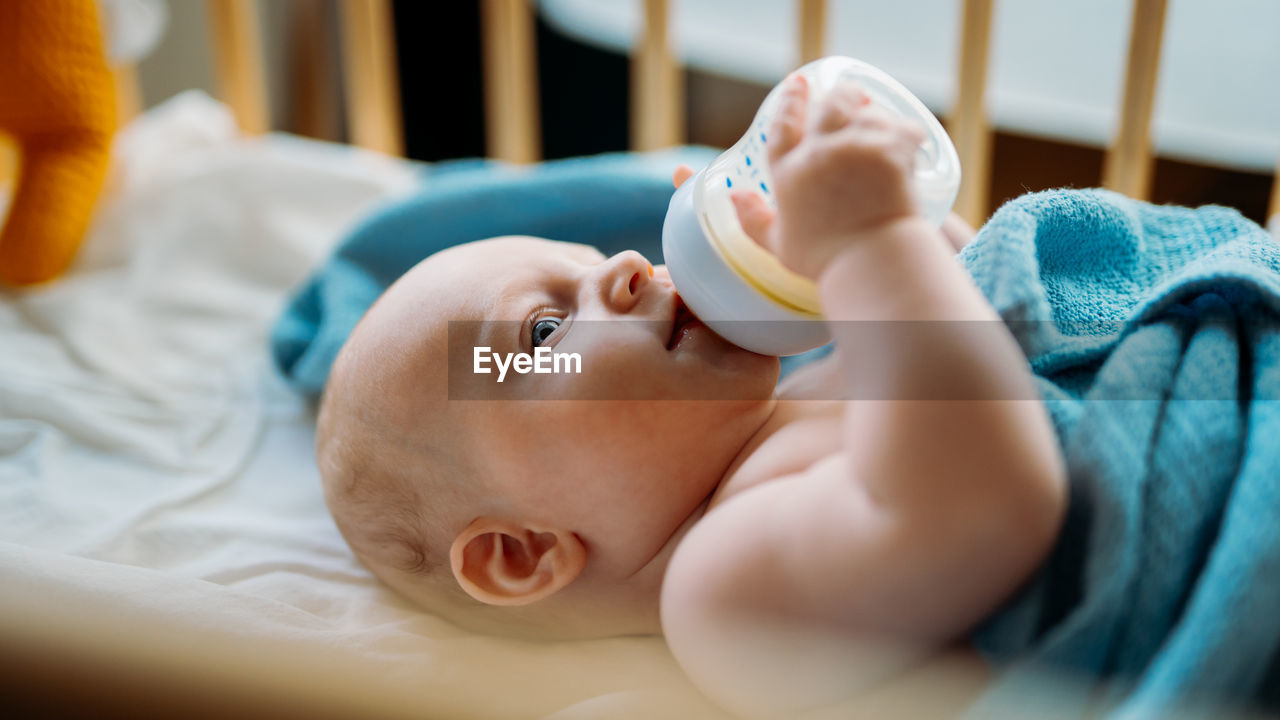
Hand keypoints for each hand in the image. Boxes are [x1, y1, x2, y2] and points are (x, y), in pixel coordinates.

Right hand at [729, 74, 925, 279]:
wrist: (872, 264)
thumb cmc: (825, 261)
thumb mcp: (778, 246)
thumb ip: (753, 220)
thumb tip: (735, 195)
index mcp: (788, 172)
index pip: (783, 124)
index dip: (790, 99)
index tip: (798, 82)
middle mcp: (818, 152)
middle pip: (831, 104)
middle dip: (843, 94)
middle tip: (855, 97)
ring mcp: (855, 147)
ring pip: (869, 113)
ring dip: (876, 117)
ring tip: (883, 128)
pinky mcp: (890, 150)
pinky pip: (904, 128)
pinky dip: (907, 134)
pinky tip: (910, 143)